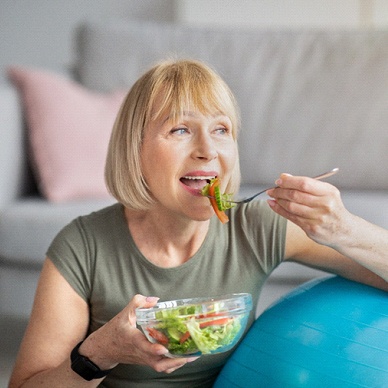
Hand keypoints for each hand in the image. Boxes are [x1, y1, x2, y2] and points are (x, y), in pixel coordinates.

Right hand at [80, 294, 198, 373]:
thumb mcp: (123, 313)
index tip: (163, 348)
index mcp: (132, 340)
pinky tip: (184, 356)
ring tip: (193, 355)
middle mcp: (139, 352)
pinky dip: (173, 364)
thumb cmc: (114, 330)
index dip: (153, 349)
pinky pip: (161, 366)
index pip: (143, 347)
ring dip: (177, 363)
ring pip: (161, 367)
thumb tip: (155, 299)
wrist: (104, 349)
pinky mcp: (146, 362)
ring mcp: (143, 359)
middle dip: (175, 360)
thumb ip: (138, 302)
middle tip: (190, 354)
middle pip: (157, 363)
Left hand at [266, 173, 350, 245]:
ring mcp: (318, 218)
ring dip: (278, 200)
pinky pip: (291, 217)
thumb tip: (284, 177)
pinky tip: (273, 205)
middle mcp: (324, 205)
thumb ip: (306, 184)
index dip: (289, 181)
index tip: (279, 181)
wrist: (344, 230)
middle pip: (295, 195)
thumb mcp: (326, 192)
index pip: (304, 183)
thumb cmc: (331, 208)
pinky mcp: (311, 228)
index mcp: (329, 192)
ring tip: (272, 197)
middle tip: (272, 189)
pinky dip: (279, 210)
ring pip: (291, 206)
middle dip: (280, 191)